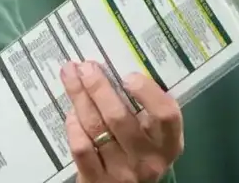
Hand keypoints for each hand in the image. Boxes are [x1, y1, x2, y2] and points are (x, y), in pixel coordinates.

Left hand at [62, 61, 182, 182]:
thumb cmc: (138, 155)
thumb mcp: (151, 138)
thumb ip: (143, 112)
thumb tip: (113, 72)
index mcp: (168, 145)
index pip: (166, 115)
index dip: (148, 92)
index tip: (128, 75)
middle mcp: (148, 160)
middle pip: (119, 117)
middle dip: (98, 87)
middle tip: (85, 67)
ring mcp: (122, 172)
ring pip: (96, 127)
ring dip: (79, 97)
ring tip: (70, 76)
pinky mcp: (96, 180)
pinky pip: (81, 146)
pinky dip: (73, 125)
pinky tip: (71, 112)